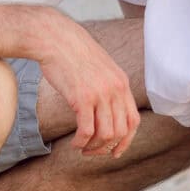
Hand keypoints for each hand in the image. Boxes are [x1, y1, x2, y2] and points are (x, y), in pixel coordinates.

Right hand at [34, 11, 139, 157]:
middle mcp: (115, 90)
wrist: (55, 38)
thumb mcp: (100, 67)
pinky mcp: (82, 98)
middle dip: (107, 148)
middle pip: (120, 131)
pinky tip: (74, 143)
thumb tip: (107, 110)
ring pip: (105, 134)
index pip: (134, 121)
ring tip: (82, 148)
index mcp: (122, 83)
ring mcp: (100, 94)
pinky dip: (82, 142)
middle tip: (93, 152)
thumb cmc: (73, 53)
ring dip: (94, 148)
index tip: (115, 151)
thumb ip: (108, 86)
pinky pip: (87, 131)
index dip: (126, 140)